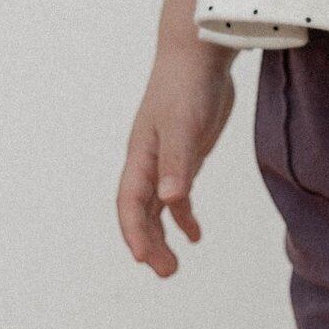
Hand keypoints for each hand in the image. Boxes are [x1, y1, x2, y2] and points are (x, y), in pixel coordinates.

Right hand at [117, 36, 236, 276]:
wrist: (198, 55)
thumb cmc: (187, 88)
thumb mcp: (184, 127)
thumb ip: (177, 164)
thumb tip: (170, 200)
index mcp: (141, 156)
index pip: (130, 203)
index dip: (134, 232)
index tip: (143, 260)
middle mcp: (147, 162)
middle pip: (140, 212)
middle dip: (149, 243)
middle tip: (166, 273)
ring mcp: (165, 160)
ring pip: (156, 208)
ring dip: (162, 236)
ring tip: (174, 266)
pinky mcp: (184, 156)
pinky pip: (177, 195)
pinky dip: (184, 216)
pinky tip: (196, 236)